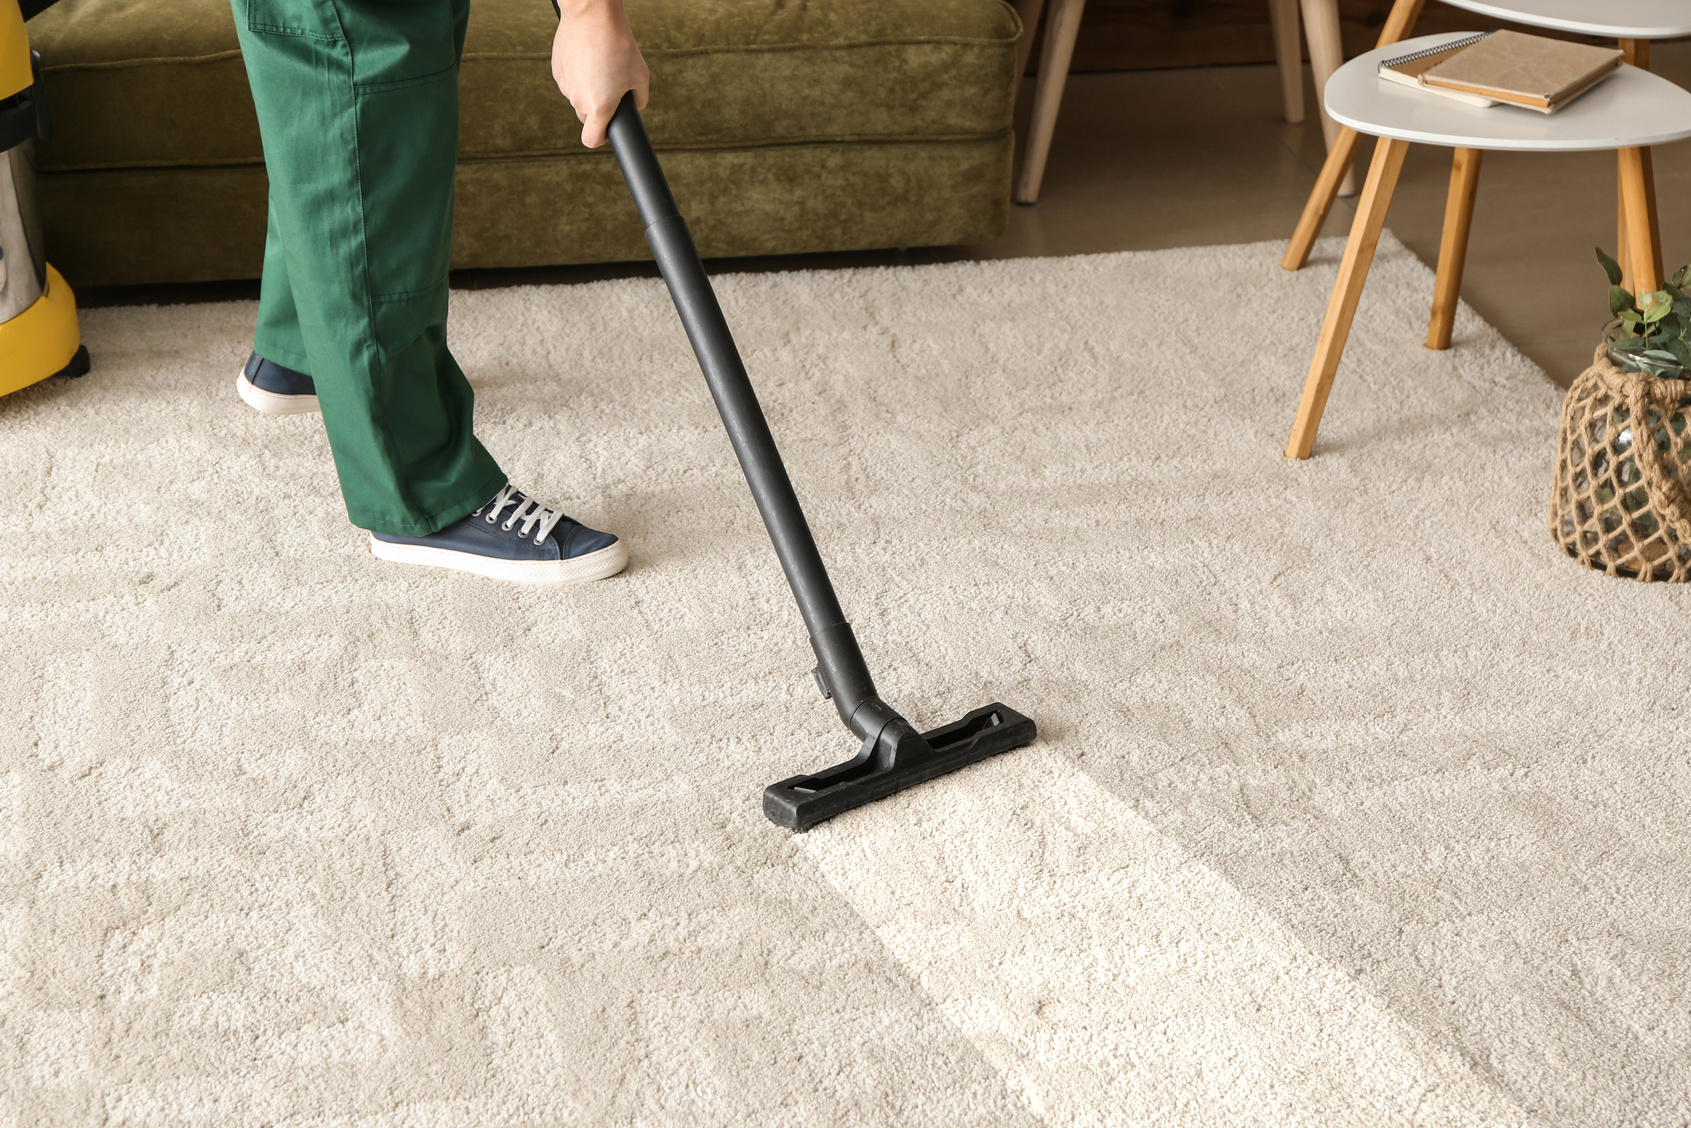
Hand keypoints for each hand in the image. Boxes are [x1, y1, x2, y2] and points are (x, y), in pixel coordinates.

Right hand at [552, 0, 649, 148]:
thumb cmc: (620, 45)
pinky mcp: (556, 70)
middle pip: (586, 116)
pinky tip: (588, 58)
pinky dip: (578, 75)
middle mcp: (578, 100)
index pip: (591, 140)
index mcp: (599, 107)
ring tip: (601, 65)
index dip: (601, 138)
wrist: (592, 15)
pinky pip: (569, 81)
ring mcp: (564, 85)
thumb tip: (634, 107)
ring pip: (577, 97)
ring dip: (588, 89)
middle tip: (611, 86)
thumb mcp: (641, 75)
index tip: (607, 130)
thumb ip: (639, 100)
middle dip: (598, 108)